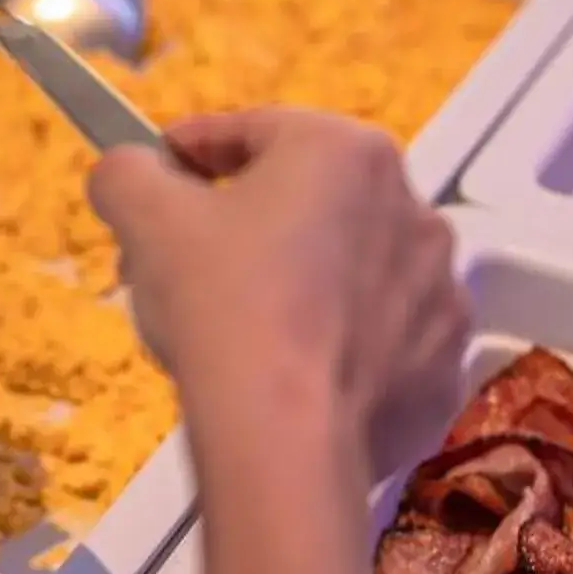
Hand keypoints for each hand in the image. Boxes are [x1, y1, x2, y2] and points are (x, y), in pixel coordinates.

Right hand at [90, 110, 467, 481]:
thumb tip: (130, 170)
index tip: (156, 180)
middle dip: (248, 225)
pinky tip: (299, 376)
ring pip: (352, 271)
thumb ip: (128, 172)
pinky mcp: (445, 365)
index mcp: (347, 151)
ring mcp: (441, 290)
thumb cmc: (222, 305)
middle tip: (188, 270)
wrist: (288, 441)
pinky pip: (385, 340)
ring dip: (306, 283)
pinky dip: (346, 348)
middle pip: (310, 203)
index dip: (191, 152)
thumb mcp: (145, 218)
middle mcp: (413, 207)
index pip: (253, 132)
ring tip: (247, 332)